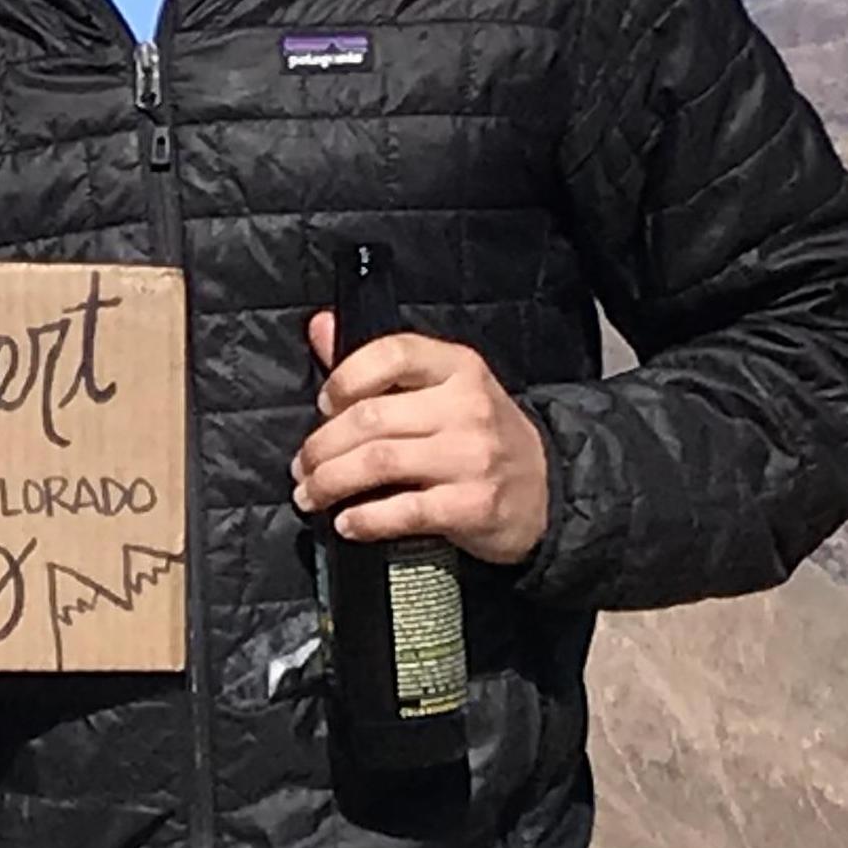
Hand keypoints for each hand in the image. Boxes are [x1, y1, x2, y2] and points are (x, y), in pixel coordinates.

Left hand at [291, 312, 548, 565]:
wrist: (546, 490)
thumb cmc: (477, 435)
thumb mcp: (442, 387)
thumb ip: (378, 363)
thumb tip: (319, 325)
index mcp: (457, 367)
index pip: (392, 353)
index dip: (345, 378)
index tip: (324, 405)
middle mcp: (466, 406)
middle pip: (370, 418)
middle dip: (322, 447)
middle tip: (302, 468)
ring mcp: (472, 456)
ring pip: (378, 462)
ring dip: (330, 483)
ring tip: (311, 496)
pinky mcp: (473, 505)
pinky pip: (403, 510)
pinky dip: (365, 519)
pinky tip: (347, 523)